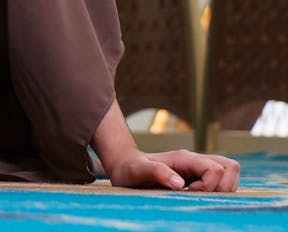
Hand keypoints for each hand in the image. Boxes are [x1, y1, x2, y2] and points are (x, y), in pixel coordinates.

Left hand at [105, 149, 239, 191]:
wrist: (125, 165)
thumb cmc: (131, 169)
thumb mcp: (138, 171)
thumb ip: (156, 172)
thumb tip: (179, 184)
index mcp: (184, 158)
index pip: (215, 168)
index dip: (210, 184)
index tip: (190, 193)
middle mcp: (195, 161)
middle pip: (230, 166)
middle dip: (225, 186)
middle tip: (202, 197)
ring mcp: (199, 168)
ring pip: (230, 172)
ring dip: (224, 188)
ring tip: (201, 197)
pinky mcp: (199, 176)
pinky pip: (222, 180)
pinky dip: (219, 190)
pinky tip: (199, 197)